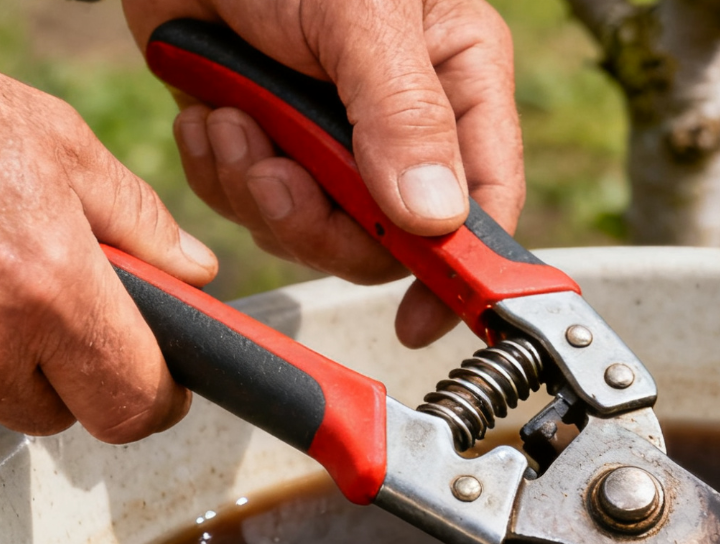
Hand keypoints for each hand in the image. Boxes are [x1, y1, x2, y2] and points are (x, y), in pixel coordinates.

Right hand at [0, 76, 212, 441]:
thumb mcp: (60, 144)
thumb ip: (137, 219)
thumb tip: (193, 271)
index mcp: (50, 283)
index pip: (132, 402)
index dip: (158, 397)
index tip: (163, 379)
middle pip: (64, 415)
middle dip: (84, 380)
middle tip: (76, 314)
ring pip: (6, 403)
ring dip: (22, 365)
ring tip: (13, 282)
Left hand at [121, 0, 523, 347]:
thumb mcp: (360, 16)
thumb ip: (404, 116)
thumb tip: (435, 217)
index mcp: (461, 80)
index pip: (488, 199)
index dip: (463, 268)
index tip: (425, 316)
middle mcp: (408, 122)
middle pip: (394, 235)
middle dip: (324, 222)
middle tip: (277, 177)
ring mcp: (335, 137)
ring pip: (319, 228)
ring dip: (262, 192)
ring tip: (234, 124)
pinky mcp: (269, 140)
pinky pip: (255, 205)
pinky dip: (221, 173)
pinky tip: (209, 116)